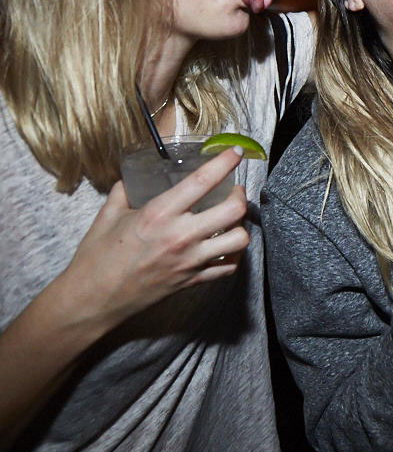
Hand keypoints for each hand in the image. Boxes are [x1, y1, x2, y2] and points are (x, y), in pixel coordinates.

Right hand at [63, 147, 249, 329]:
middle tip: (233, 190)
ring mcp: (190, 261)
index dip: (224, 162)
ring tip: (232, 219)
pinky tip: (224, 245)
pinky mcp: (193, 281)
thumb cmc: (96, 257)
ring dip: (240, 226)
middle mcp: (180, 236)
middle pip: (233, 210)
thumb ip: (125, 191)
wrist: (93, 300)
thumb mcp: (108, 215)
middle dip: (240, 195)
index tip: (236, 152)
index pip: (202, 182)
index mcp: (158, 214)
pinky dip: (233, 254)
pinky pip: (229, 266)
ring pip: (239, 239)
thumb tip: (134, 177)